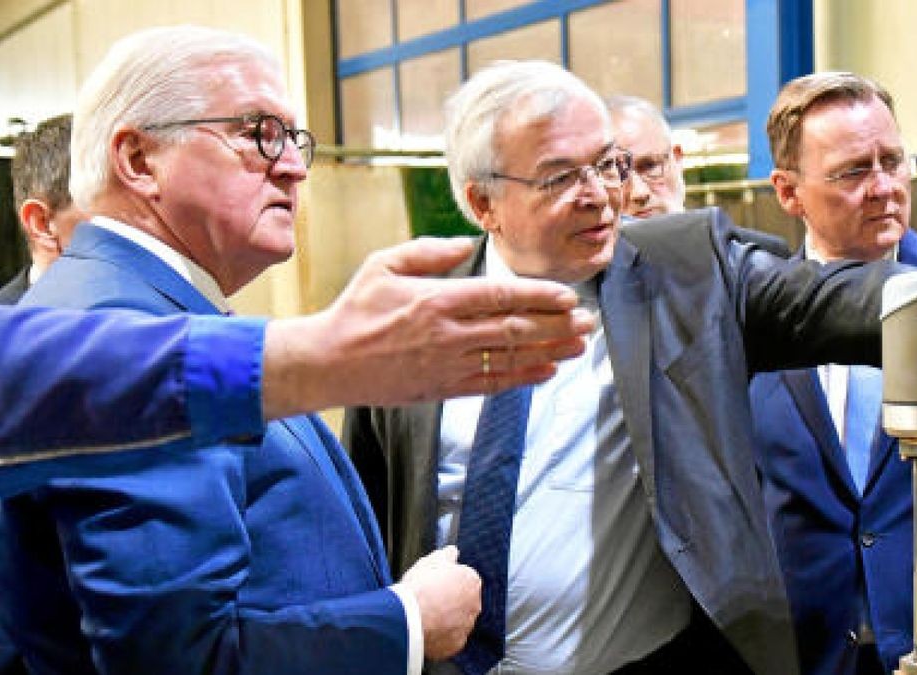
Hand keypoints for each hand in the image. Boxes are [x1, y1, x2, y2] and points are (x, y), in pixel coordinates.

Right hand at [262, 237, 594, 417]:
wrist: (329, 362)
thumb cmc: (356, 309)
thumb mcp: (384, 264)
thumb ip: (428, 251)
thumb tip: (466, 244)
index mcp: (436, 298)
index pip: (500, 295)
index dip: (538, 296)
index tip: (566, 295)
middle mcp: (448, 333)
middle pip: (515, 327)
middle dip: (557, 324)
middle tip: (587, 321)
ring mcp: (448, 364)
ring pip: (510, 356)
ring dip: (550, 350)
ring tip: (579, 344)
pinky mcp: (444, 389)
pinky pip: (493, 383)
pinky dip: (523, 377)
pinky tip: (548, 370)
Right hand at [398, 545, 480, 660]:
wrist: (408, 617)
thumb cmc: (419, 588)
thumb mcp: (431, 561)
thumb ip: (446, 555)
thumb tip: (452, 551)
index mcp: (472, 582)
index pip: (466, 579)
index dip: (449, 581)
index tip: (438, 583)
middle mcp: (474, 605)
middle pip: (464, 601)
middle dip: (450, 601)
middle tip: (431, 600)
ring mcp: (466, 626)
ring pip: (458, 621)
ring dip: (447, 619)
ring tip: (426, 616)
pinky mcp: (456, 644)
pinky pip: (450, 638)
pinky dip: (441, 635)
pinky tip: (427, 629)